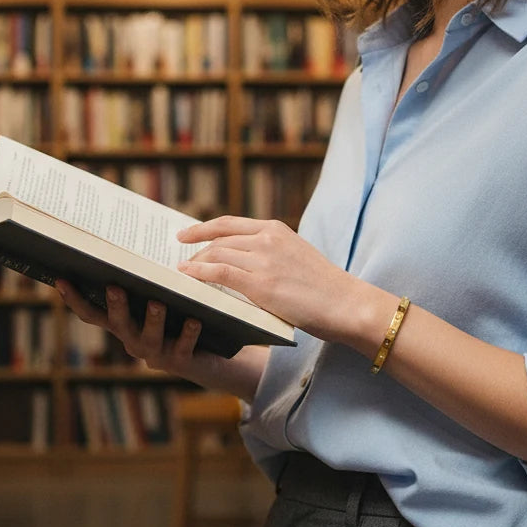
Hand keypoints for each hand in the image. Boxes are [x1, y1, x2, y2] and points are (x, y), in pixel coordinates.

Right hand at [55, 279, 211, 375]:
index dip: (75, 300)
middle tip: (115, 287)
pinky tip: (194, 320)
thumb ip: (147, 285)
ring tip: (157, 303)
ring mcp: (156, 354)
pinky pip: (183, 347)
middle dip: (116, 306)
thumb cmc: (179, 319)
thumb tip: (133, 249)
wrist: (209, 360)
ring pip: (150, 338)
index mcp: (124, 325)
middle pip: (119, 324)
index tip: (62, 280)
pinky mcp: (181, 362)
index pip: (93, 314)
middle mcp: (134, 341)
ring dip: (152, 320)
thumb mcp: (161, 301)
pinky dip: (188, 333)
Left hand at [177, 216, 374, 344]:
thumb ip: (270, 253)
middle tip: (180, 261)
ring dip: (195, 264)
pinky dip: (198, 272)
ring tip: (183, 274)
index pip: (229, 223)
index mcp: (276, 229)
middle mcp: (267, 239)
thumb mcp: (296, 256)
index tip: (185, 234)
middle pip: (218, 240)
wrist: (346, 303)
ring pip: (216, 255)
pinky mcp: (261, 284)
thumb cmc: (324, 287)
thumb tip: (240, 260)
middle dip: (195, 251)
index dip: (203, 228)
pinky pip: (219, 273)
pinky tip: (185, 276)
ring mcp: (263, 261)